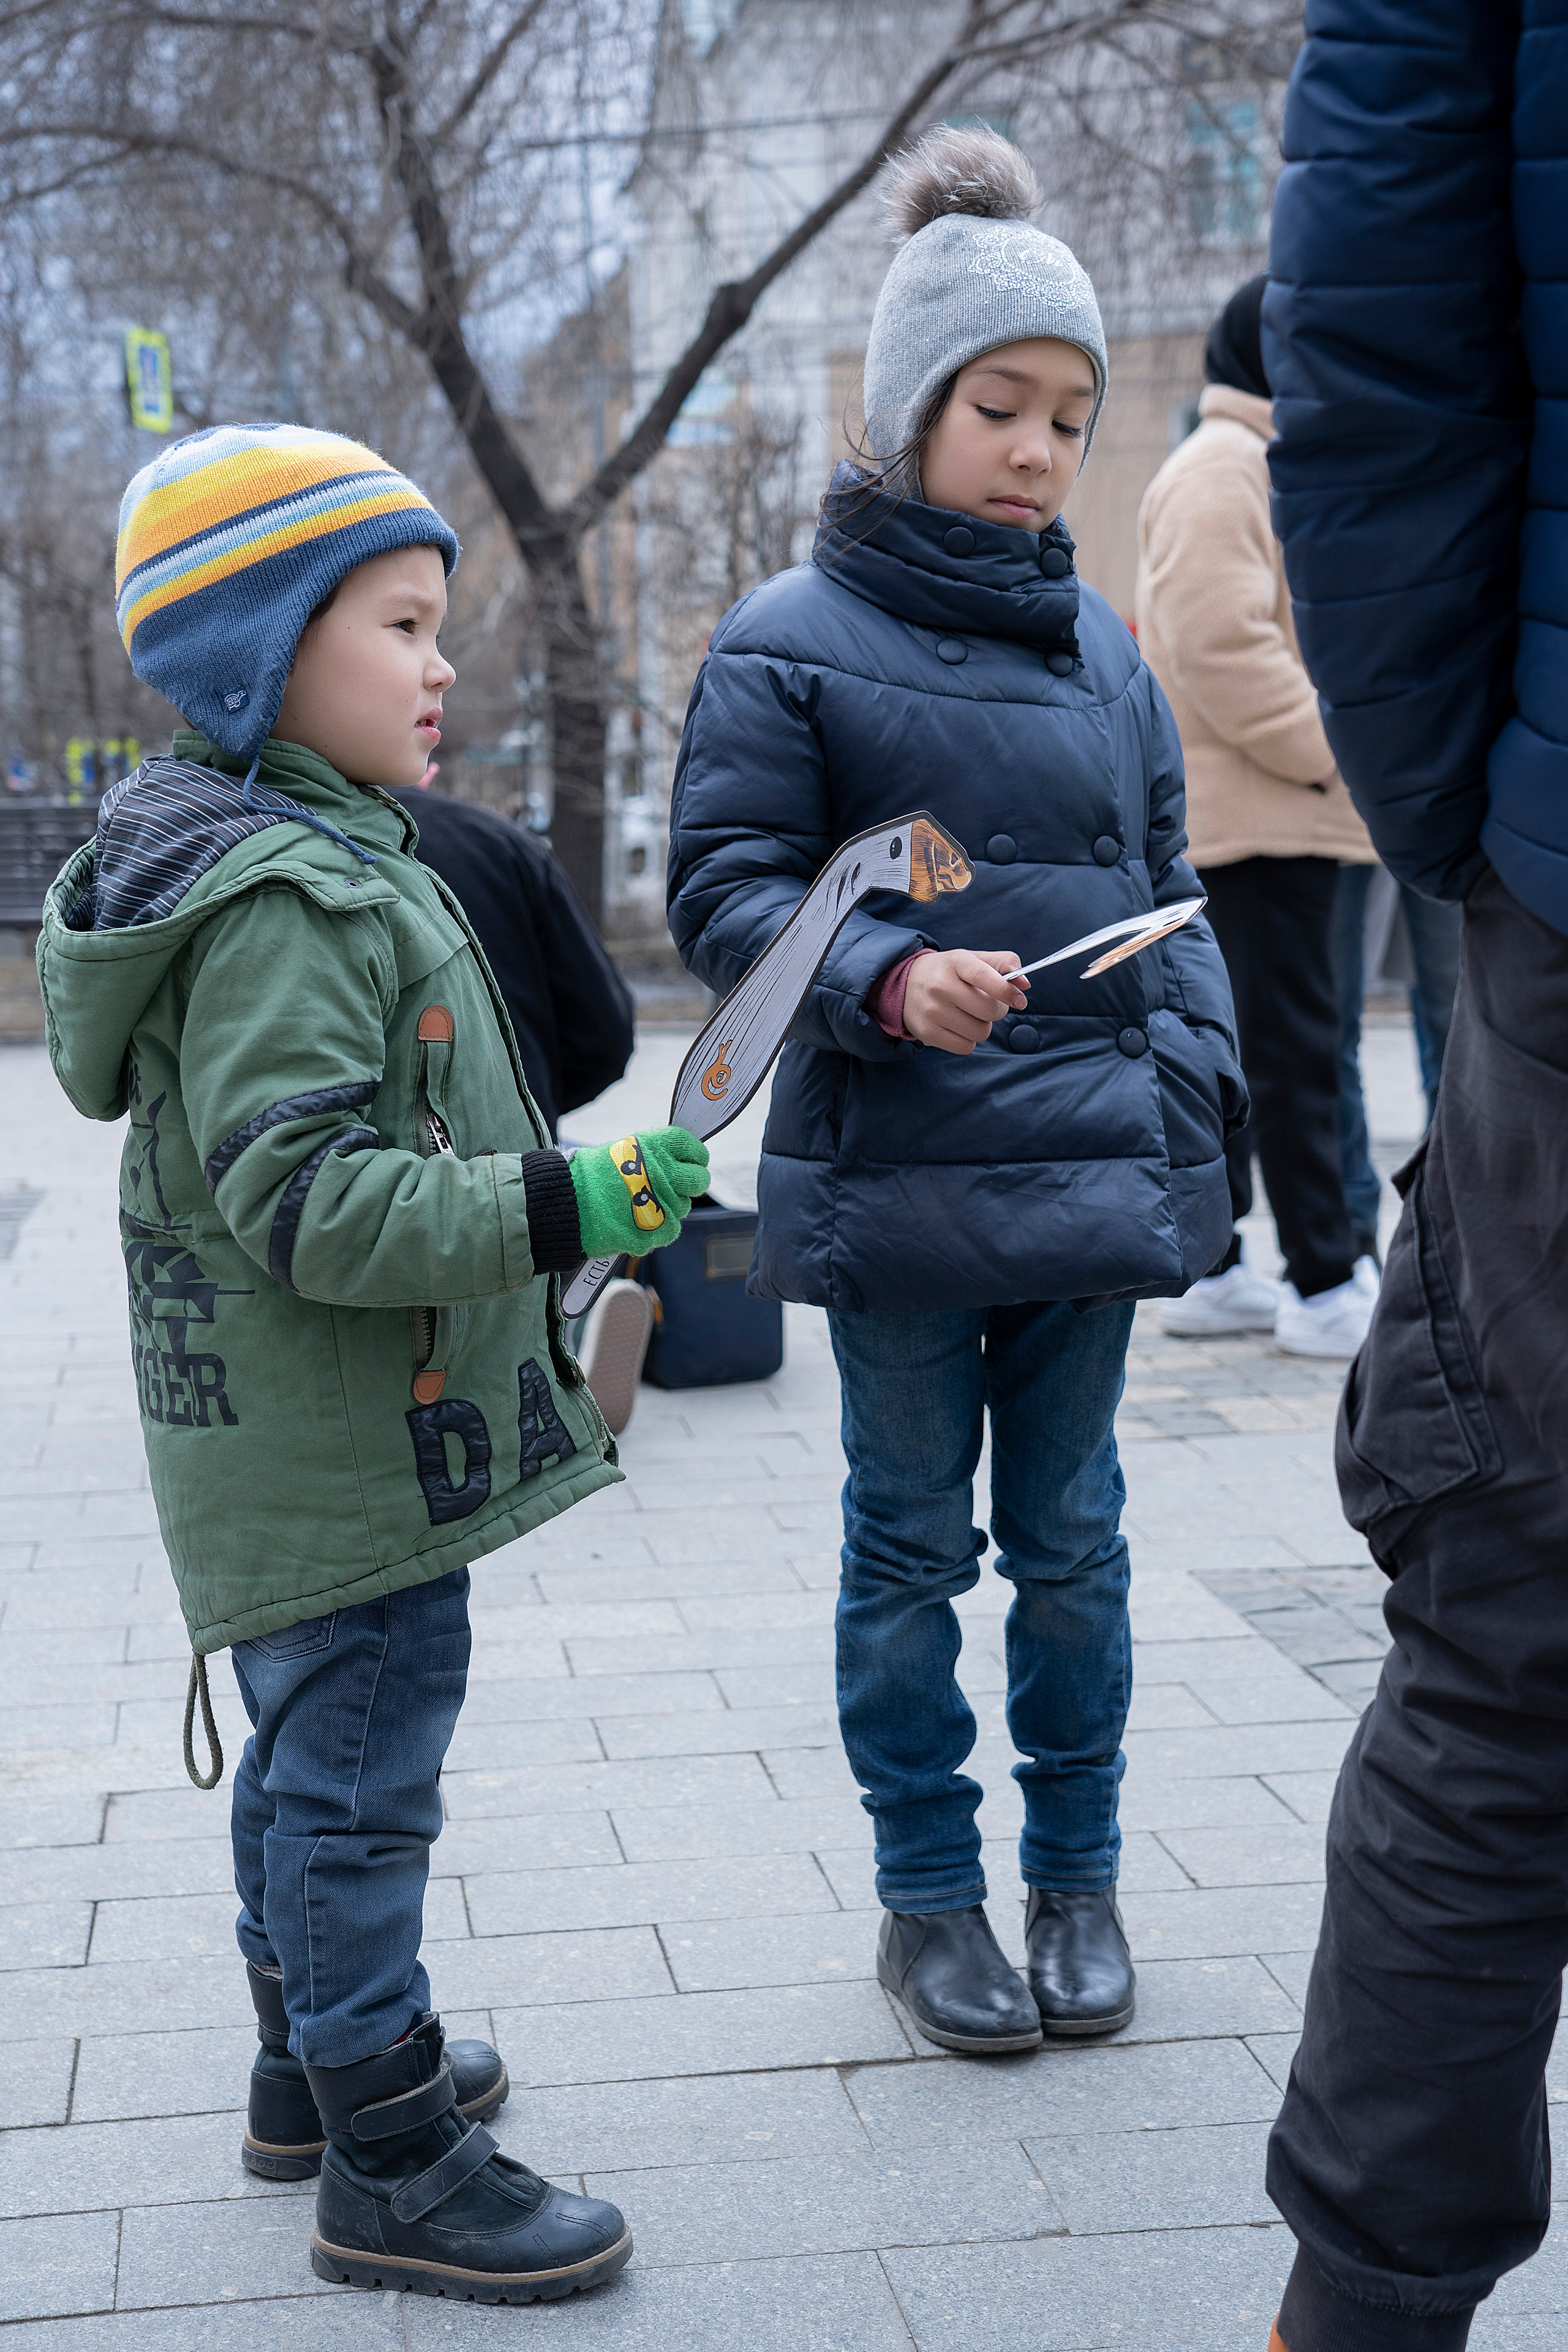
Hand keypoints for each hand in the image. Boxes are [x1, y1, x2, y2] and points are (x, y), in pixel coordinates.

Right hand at [569, 1125, 709, 1257]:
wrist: (566, 1204)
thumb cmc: (589, 1176)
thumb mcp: (623, 1151)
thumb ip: (654, 1155)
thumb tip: (676, 1160)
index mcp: (656, 1146)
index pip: (693, 1148)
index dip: (695, 1156)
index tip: (691, 1161)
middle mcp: (665, 1172)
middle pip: (699, 1179)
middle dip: (691, 1183)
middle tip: (674, 1186)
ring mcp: (664, 1202)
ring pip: (684, 1206)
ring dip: (670, 1206)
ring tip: (642, 1204)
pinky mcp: (659, 1229)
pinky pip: (671, 1229)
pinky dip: (659, 1228)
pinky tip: (638, 1221)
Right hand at [902, 950, 1028, 1055]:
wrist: (904, 985)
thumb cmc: (948, 972)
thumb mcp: (972, 959)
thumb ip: (1003, 963)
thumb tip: (1025, 982)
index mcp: (955, 962)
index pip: (984, 976)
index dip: (1007, 990)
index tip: (1020, 1000)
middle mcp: (940, 985)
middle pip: (988, 1010)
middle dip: (997, 1011)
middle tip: (989, 1005)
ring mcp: (932, 1010)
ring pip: (980, 1032)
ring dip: (983, 1026)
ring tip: (970, 1015)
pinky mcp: (927, 1032)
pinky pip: (966, 1047)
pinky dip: (969, 1040)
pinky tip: (959, 1027)